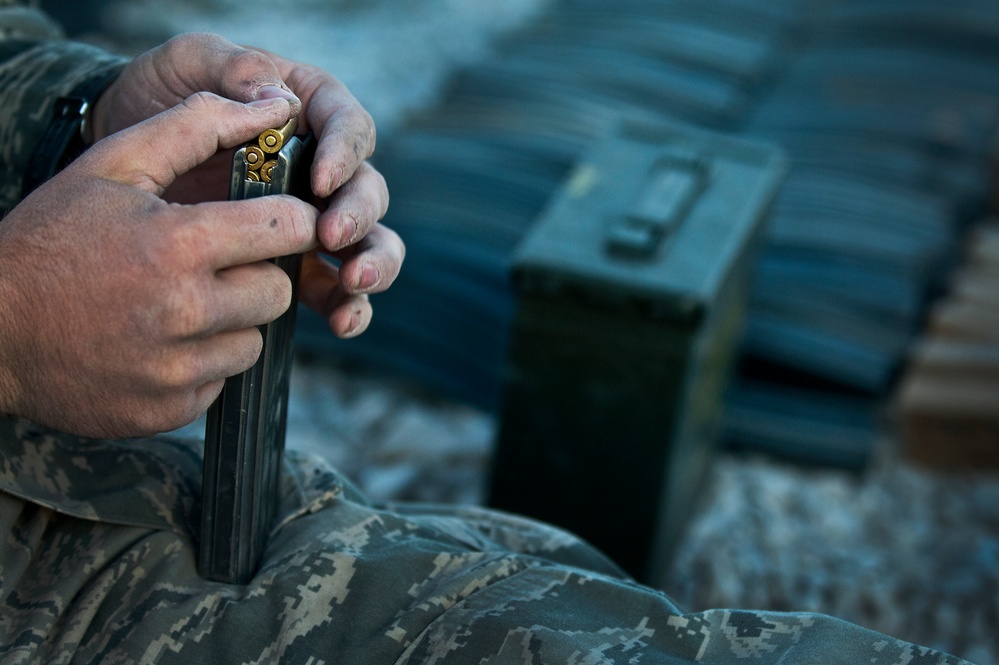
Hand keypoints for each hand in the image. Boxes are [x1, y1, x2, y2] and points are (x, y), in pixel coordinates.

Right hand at [0, 93, 317, 437]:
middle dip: (254, 275)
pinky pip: (220, 381)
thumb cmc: (51, 239)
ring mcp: (176, 369)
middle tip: (210, 266)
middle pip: (277, 292)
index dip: (290, 221)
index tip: (274, 222)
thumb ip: (196, 127)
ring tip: (176, 305)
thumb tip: (275, 106)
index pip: (290, 228)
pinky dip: (199, 363)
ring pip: (253, 342)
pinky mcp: (168, 409)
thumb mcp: (112, 165)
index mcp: (179, 243)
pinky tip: (156, 343)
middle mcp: (185, 311)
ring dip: (229, 323)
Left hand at [91, 33, 401, 338]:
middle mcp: (323, 167)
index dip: (344, 155)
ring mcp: (313, 218)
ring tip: (352, 286)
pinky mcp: (296, 262)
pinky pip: (336, 289)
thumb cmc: (156, 94)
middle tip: (331, 237)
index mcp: (311, 110)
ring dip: (371, 266)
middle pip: (368, 191)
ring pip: (368, 244)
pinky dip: (347, 307)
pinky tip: (340, 324)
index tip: (319, 181)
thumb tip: (281, 104)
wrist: (116, 151)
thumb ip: (233, 70)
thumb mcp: (188, 65)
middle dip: (359, 216)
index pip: (349, 128)